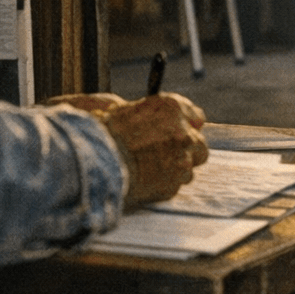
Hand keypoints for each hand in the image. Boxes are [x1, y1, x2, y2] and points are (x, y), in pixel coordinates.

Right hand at [93, 93, 208, 206]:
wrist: (94, 161)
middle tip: (165, 153)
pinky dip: (163, 184)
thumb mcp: (127, 108)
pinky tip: (145, 178)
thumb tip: (165, 120)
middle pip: (199, 145)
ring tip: (150, 168)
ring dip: (175, 169)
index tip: (181, 131)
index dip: (187, 125)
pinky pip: (174, 185)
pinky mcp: (173, 184)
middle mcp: (183, 133)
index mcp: (172, 108)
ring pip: (188, 168)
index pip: (196, 116)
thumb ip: (155, 114)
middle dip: (186, 150)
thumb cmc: (104, 132)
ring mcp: (181, 161)